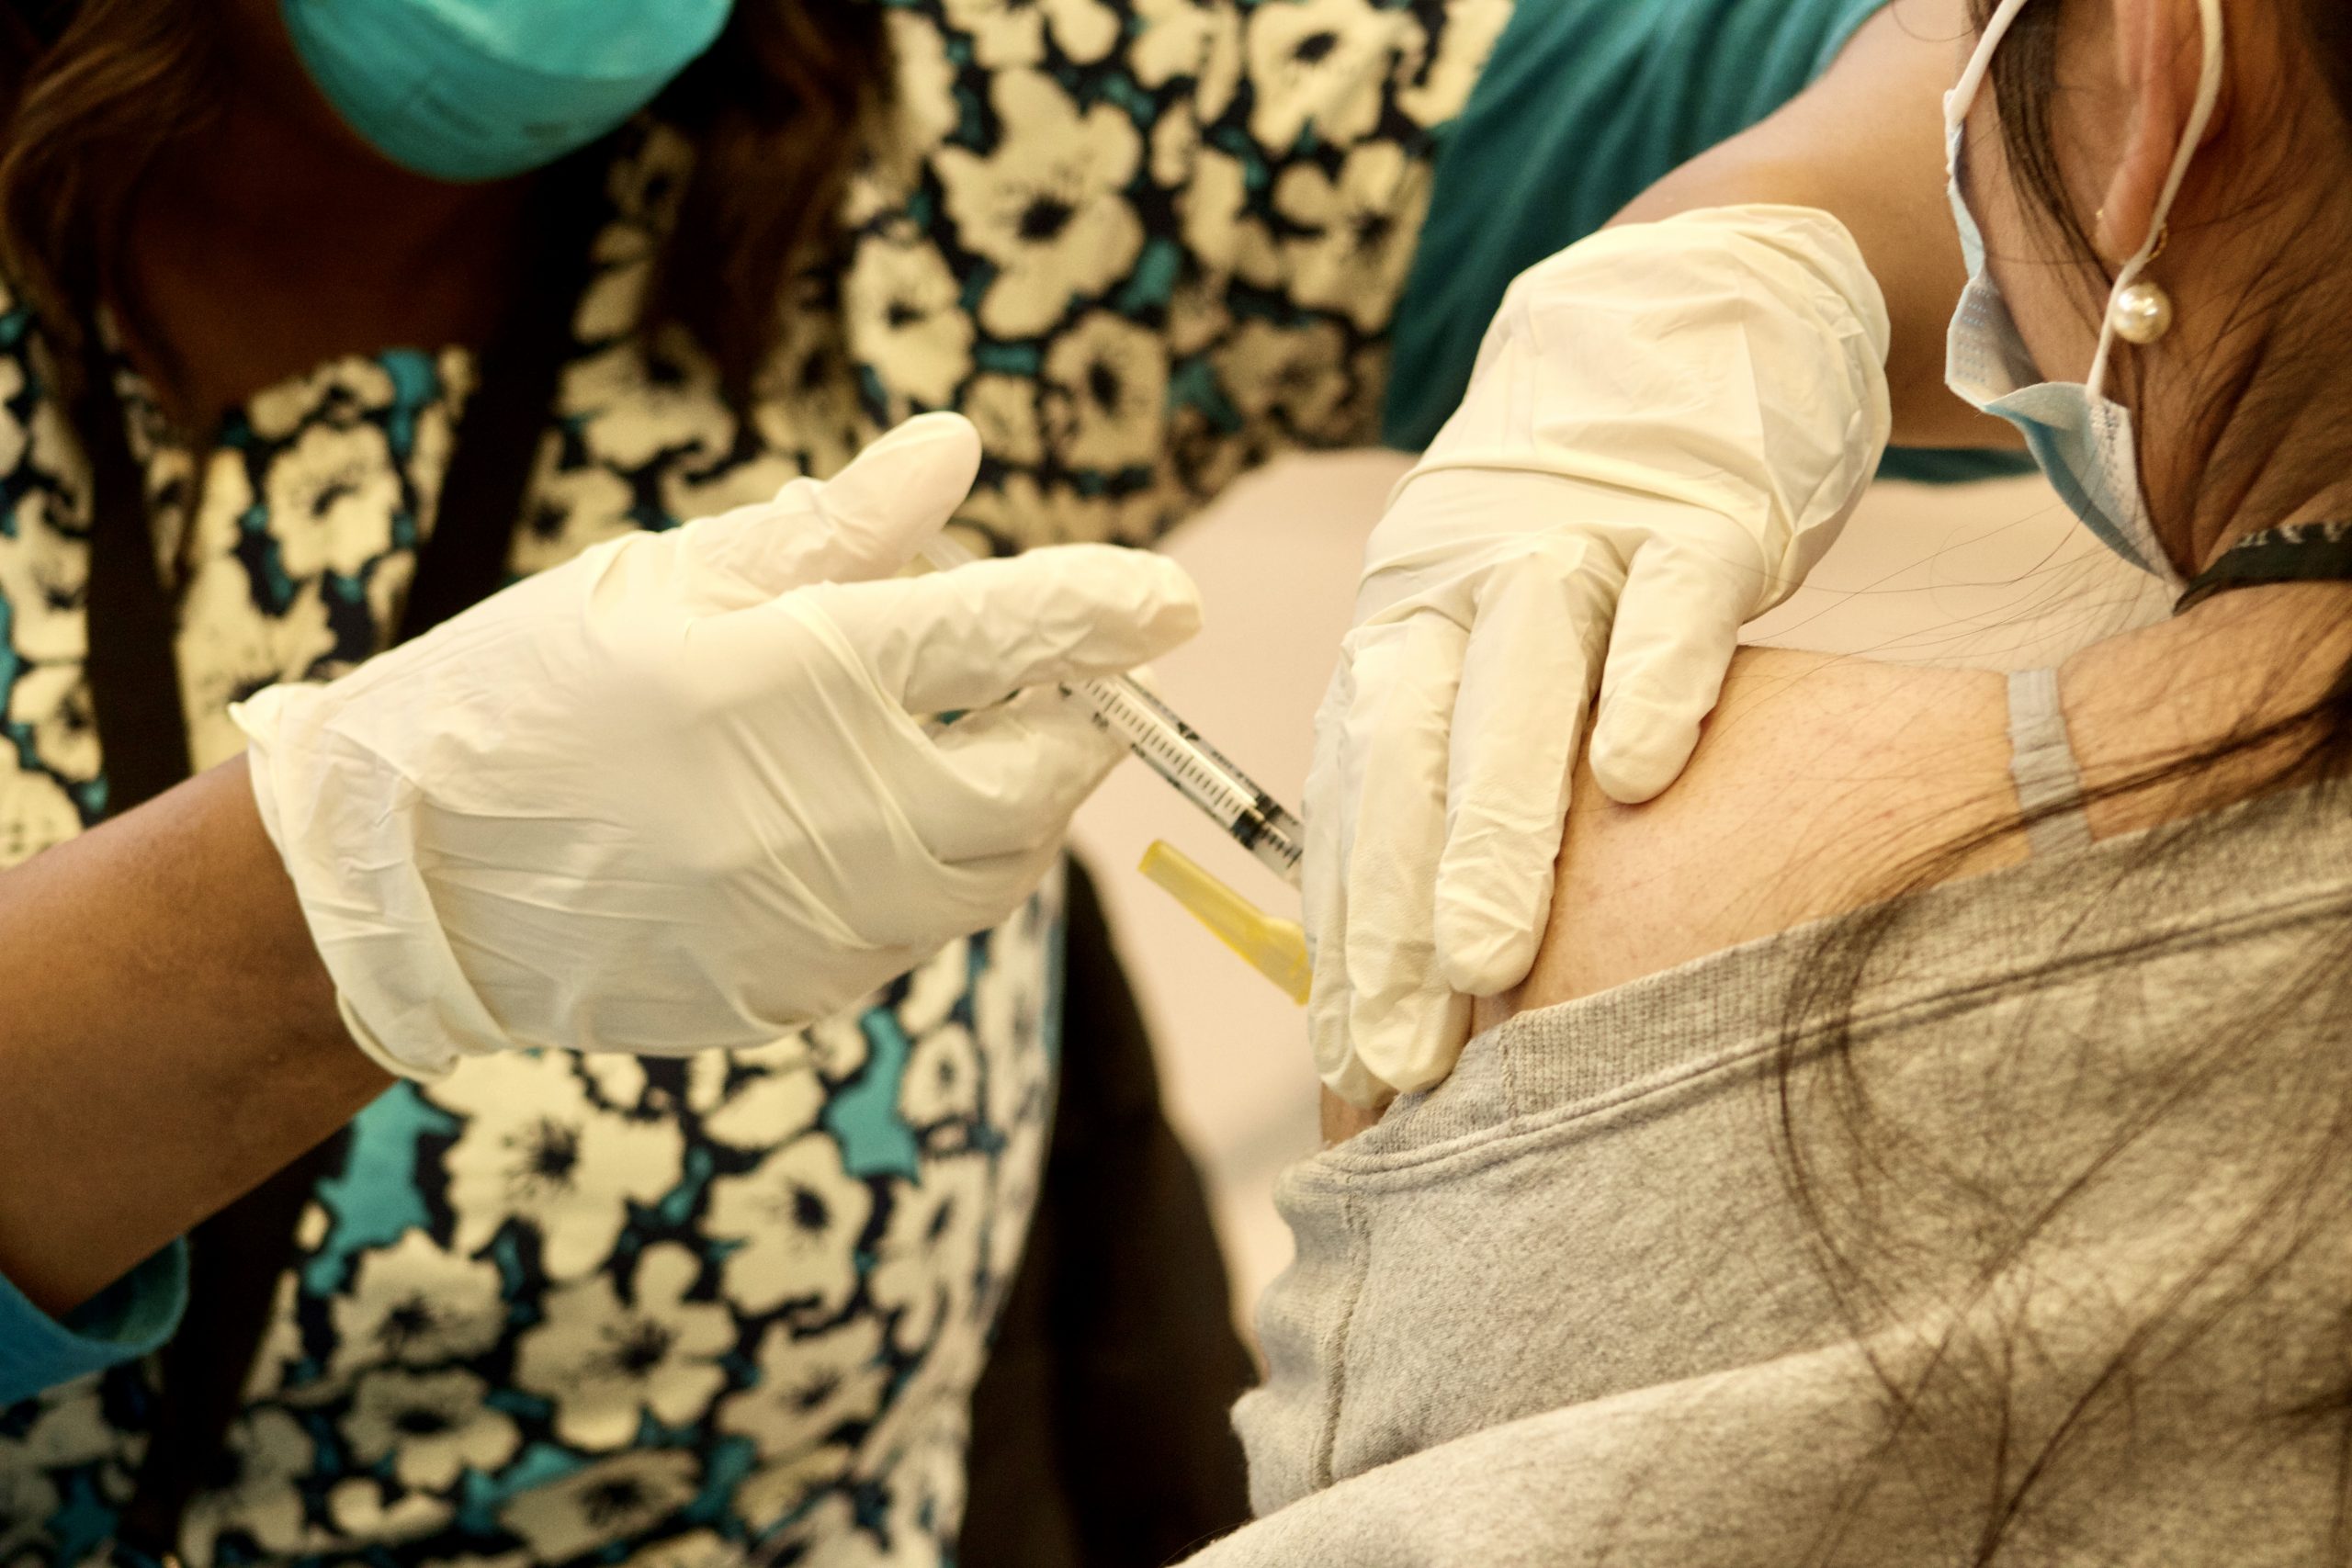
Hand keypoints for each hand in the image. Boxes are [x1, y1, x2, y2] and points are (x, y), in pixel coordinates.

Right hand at [235, 414, 1201, 1077]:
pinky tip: (880, 825)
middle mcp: (850, 811)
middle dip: (1080, 721)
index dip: (1112, 606)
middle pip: (1047, 773)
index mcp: (813, 677)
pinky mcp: (807, 992)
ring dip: (1021, 802)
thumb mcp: (667, 581)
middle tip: (1064, 677)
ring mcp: (836, 921)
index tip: (1170, 598)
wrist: (403, 882)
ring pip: (1002, 867)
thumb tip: (954, 453)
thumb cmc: (526, 698)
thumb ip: (830, 528)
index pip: (1019, 631)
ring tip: (981, 743)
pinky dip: (941, 871)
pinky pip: (924, 929)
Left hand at [1306, 207, 1892, 1104]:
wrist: (1688, 323)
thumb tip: (1457, 973)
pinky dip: (1653, 680)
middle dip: (1393, 913)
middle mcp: (1463, 588)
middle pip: (1410, 754)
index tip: (1349, 1068)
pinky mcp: (1697, 510)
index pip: (1358, 794)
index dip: (1349, 930)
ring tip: (1486, 962)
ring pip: (1517, 686)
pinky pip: (1672, 600)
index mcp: (1404, 630)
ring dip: (1494, 826)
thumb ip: (1475, 769)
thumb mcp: (1499, 640)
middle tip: (1398, 1058)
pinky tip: (1639, 779)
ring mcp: (1576, 541)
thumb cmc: (1593, 548)